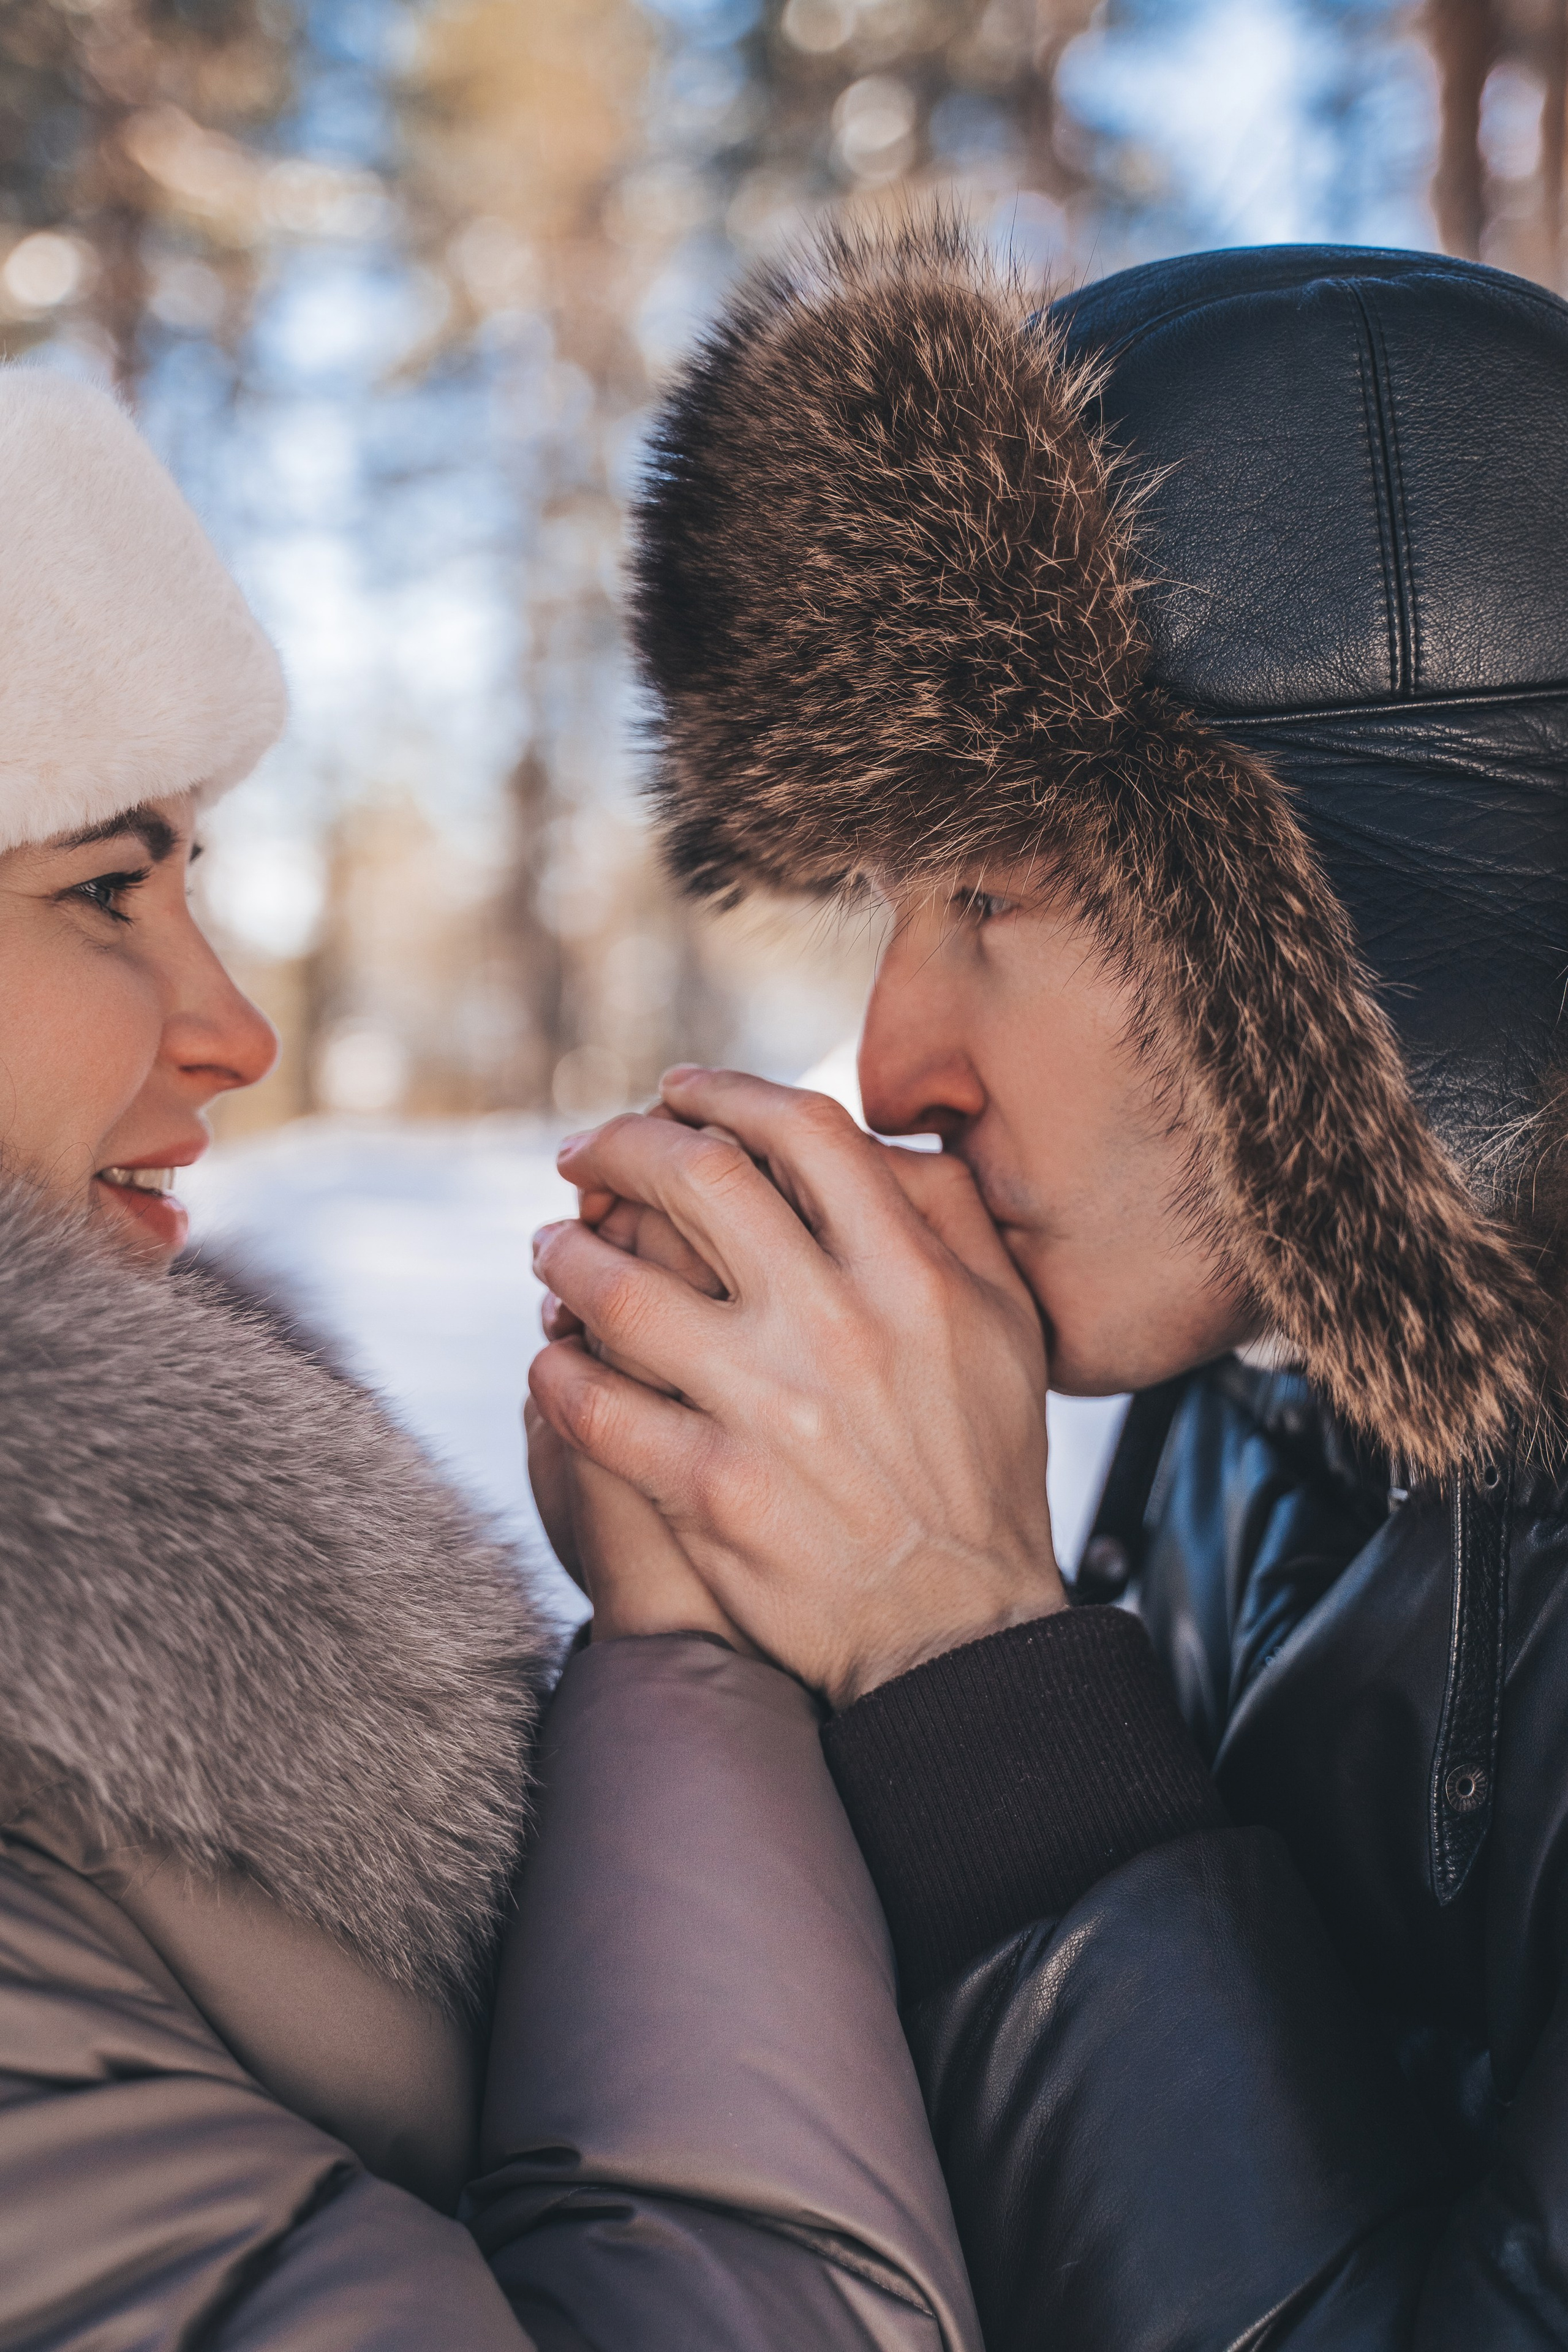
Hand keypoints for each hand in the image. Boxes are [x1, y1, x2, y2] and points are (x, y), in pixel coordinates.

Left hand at [529, 1068, 1065, 1708]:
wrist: (955, 1632)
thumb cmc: (979, 1468)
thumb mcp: (1006, 1327)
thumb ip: (948, 1218)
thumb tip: (874, 1137)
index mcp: (913, 1276)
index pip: (803, 1134)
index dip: (724, 1094)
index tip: (675, 1093)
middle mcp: (838, 1328)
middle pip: (696, 1181)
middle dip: (620, 1147)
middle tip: (581, 1154)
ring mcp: (767, 1410)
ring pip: (620, 1287)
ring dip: (566, 1253)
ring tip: (551, 1248)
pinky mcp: (709, 1490)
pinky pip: (592, 1402)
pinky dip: (557, 1365)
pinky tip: (555, 1355)